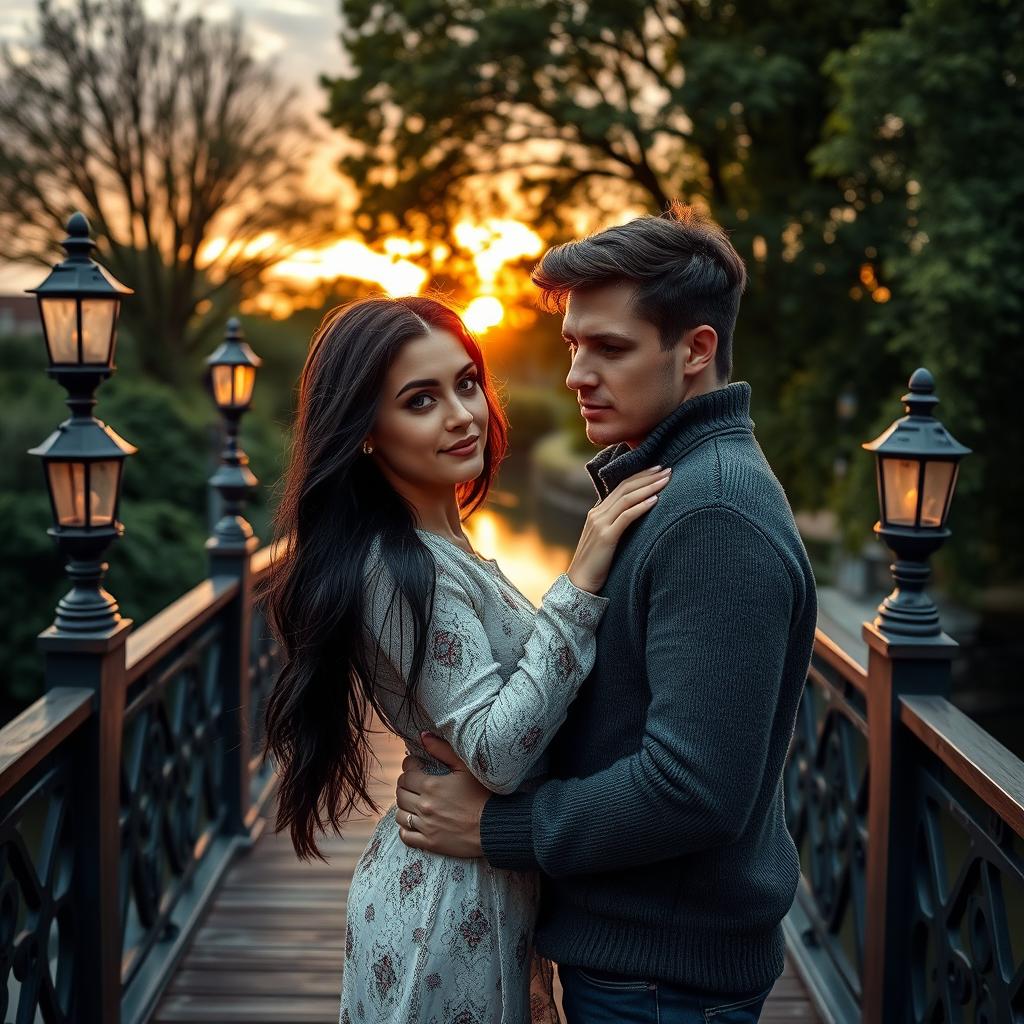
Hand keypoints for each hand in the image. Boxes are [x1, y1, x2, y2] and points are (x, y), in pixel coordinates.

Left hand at [395, 732, 488, 857]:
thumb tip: (423, 735)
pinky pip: (406, 836)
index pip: (406, 774)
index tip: (414, 766)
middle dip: (405, 786)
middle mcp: (424, 806)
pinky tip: (413, 822)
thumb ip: (442, 749)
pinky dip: (405, 829)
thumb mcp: (465, 767)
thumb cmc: (483, 794)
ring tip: (413, 802)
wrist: (494, 826)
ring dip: (404, 807)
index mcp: (431, 785)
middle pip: (401, 793)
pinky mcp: (430, 843)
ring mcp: (426, 826)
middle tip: (413, 783)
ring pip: (400, 815)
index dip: (409, 768)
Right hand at [566, 465, 670, 592]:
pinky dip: (641, 506)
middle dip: (647, 477)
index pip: (620, 487)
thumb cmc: (597, 564)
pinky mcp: (606, 537)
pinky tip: (655, 500)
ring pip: (627, 498)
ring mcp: (600, 524)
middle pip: (625, 487)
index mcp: (597, 512)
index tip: (658, 470)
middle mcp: (597, 514)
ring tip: (665, 480)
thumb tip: (636, 518)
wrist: (580, 584)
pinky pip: (626, 516)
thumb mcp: (606, 540)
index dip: (640, 476)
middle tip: (667, 469)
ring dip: (648, 487)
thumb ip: (616, 526)